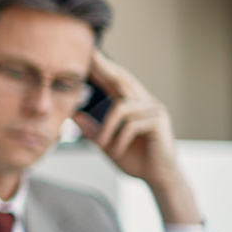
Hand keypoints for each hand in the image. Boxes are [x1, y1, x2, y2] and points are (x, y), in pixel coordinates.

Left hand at [75, 51, 201, 223]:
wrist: (157, 178)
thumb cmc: (134, 159)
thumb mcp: (105, 142)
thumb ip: (91, 128)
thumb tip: (71, 113)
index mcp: (133, 104)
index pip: (116, 81)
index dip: (103, 67)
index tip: (90, 52)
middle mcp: (145, 102)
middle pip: (123, 80)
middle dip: (106, 68)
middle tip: (91, 56)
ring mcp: (154, 110)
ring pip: (121, 107)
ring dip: (106, 128)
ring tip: (102, 145)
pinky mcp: (159, 121)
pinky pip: (131, 123)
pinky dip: (119, 138)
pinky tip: (116, 151)